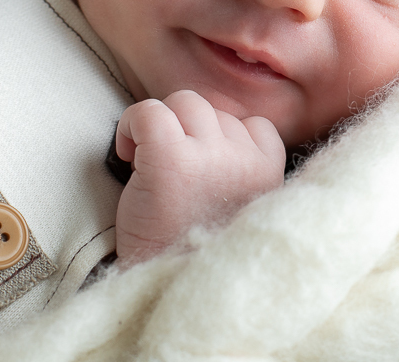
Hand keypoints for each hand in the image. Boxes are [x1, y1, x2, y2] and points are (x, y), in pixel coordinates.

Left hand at [114, 89, 285, 264]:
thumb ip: (241, 172)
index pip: (253, 125)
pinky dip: (132, 124)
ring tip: (147, 165)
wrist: (165, 295)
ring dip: (161, 127)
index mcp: (271, 175)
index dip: (219, 141)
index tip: (200, 170)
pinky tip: (127, 156)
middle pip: (214, 110)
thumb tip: (212, 127)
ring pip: (184, 102)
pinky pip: (149, 111)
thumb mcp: (242, 211)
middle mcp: (246, 161)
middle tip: (169, 173)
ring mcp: (210, 157)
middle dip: (187, 134)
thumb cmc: (194, 256)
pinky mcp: (171, 159)